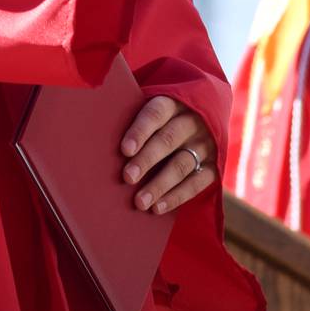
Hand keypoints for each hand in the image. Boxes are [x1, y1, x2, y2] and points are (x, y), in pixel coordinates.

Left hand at [120, 96, 217, 213]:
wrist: (202, 115)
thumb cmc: (161, 118)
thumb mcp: (151, 107)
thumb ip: (130, 117)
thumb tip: (95, 137)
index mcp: (173, 102)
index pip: (156, 113)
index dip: (140, 130)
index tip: (125, 149)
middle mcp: (192, 121)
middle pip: (168, 139)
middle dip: (147, 159)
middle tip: (128, 177)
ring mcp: (205, 143)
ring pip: (182, 163)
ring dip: (160, 184)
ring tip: (140, 202)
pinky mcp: (214, 164)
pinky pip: (198, 182)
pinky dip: (178, 196)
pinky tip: (158, 207)